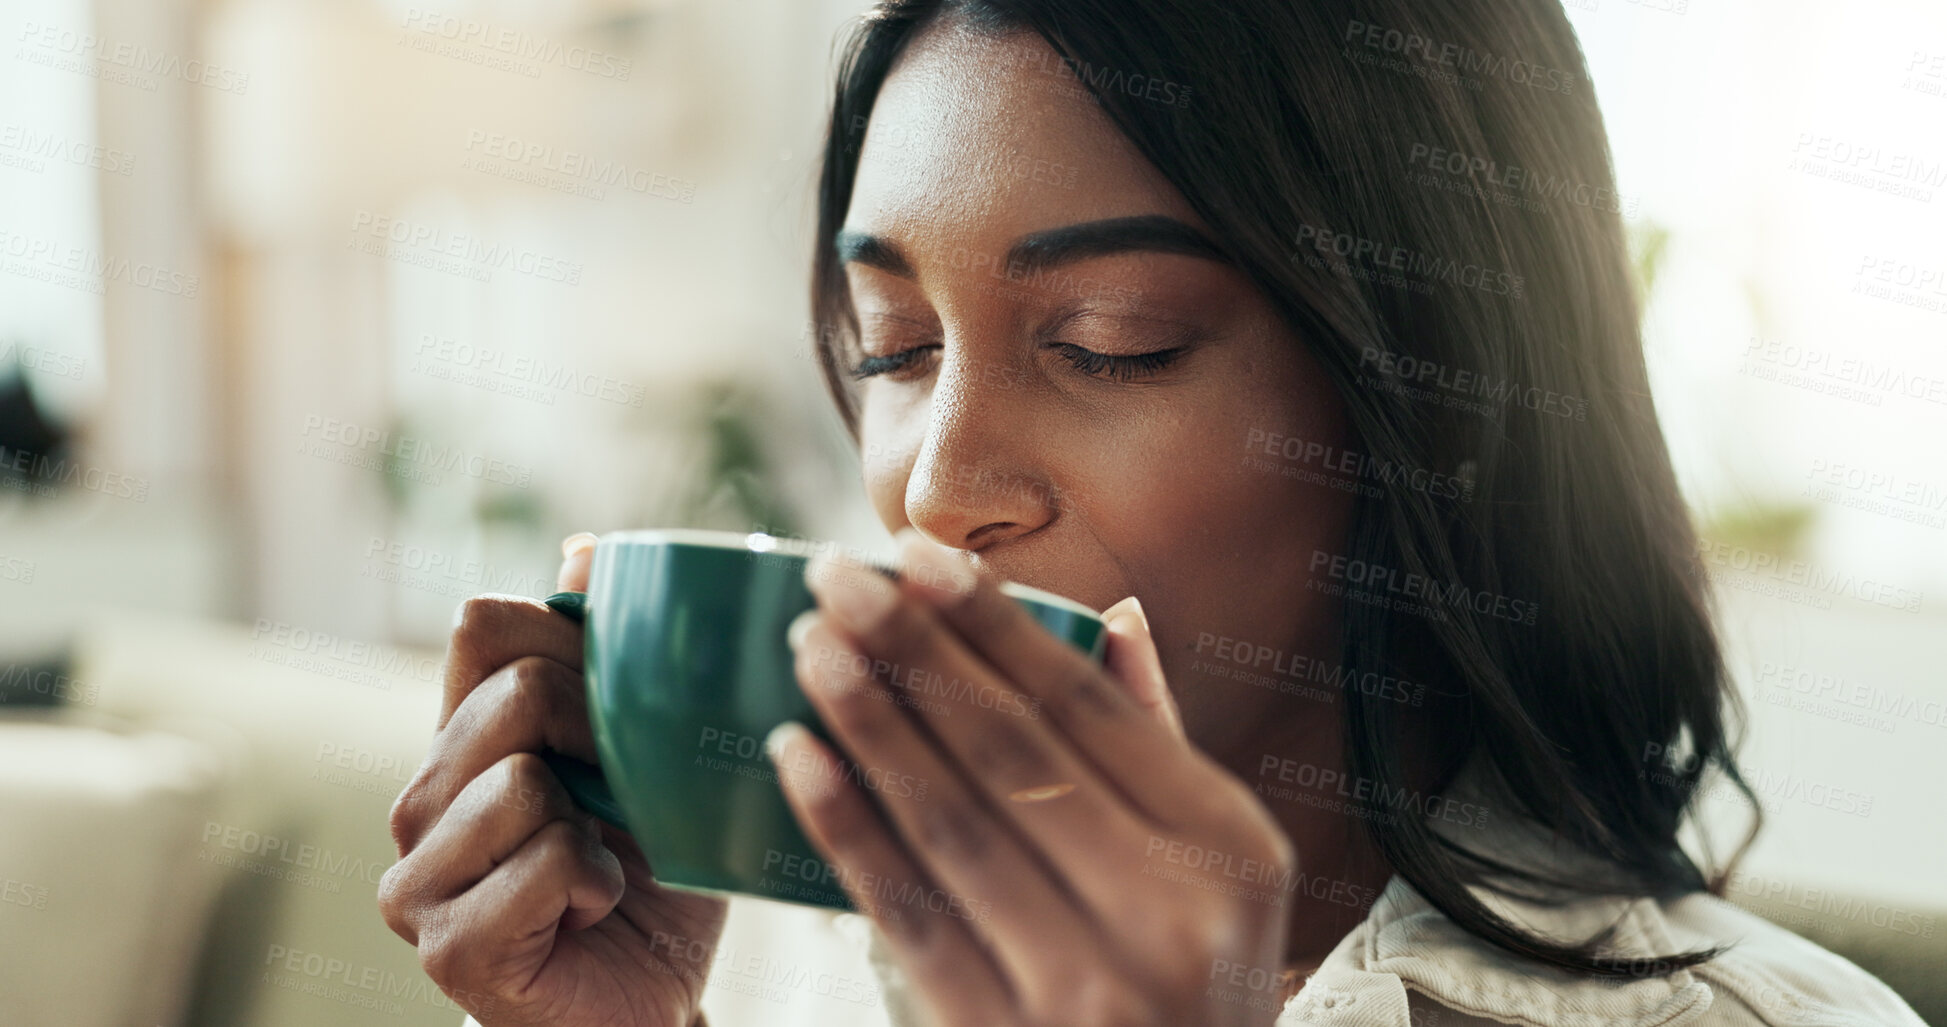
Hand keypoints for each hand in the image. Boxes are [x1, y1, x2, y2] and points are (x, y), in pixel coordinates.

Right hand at [380, 533, 727, 1026]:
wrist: (651, 999)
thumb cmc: (651, 875)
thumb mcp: (644, 752)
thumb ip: (606, 658)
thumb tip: (586, 547)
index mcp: (464, 736)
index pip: (486, 624)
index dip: (572, 641)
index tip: (618, 701)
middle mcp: (423, 796)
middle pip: (514, 689)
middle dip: (600, 732)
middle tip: (621, 796)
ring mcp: (420, 872)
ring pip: (525, 780)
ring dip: (597, 824)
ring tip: (600, 865)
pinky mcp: (446, 941)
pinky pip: (541, 860)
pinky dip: (592, 881)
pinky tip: (591, 907)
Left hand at [769, 528, 1295, 1026]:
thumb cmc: (1200, 986)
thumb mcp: (1226, 870)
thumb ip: (1162, 744)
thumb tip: (1113, 617)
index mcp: (1225, 852)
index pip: (1088, 710)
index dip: (997, 625)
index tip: (919, 554)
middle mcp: (1164, 916)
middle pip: (1014, 752)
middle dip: (916, 650)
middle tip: (838, 574)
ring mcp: (1082, 986)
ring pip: (953, 824)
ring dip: (871, 723)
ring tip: (809, 645)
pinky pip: (910, 917)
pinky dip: (849, 831)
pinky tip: (799, 759)